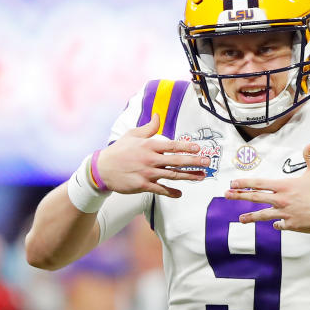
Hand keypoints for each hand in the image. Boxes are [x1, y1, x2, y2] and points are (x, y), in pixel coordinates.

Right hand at [96, 115, 210, 197]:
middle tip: (207, 162)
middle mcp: (150, 159)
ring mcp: (147, 173)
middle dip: (194, 162)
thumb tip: (158, 116)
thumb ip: (148, 128)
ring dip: (188, 176)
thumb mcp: (132, 134)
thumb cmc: (118, 151)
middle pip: (176, 161)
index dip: (186, 147)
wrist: (102, 169)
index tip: (198, 148)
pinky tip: (180, 193)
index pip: (172, 146)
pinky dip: (171, 192)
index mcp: (149, 145)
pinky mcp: (143, 185)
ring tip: (201, 177)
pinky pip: (161, 190)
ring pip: (172, 175)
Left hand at [225, 141, 309, 231]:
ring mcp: (285, 214)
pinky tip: (274, 224)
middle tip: (226, 195)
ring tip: (240, 219)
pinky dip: (276, 224)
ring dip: (250, 217)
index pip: (259, 183)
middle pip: (256, 198)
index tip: (233, 183)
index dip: (244, 183)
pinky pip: (279, 225)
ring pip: (263, 215)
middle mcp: (281, 200)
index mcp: (284, 186)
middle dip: (239, 196)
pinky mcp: (291, 225)